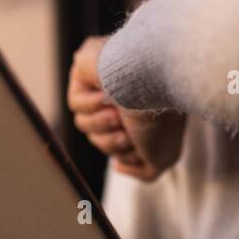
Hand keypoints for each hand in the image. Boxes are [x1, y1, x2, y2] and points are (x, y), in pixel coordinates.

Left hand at [68, 36, 185, 180]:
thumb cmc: (159, 119)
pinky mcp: (87, 68)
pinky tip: (106, 95)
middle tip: (130, 130)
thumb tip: (118, 166)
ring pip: (83, 123)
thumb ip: (144, 170)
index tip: (141, 145)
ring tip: (119, 113)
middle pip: (99, 138)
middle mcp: (126, 97)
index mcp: (143, 113)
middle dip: (113, 141)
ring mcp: (106, 82)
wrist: (154, 84)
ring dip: (102, 124)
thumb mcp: (163, 157)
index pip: (121, 146)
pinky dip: (91, 106)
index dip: (128, 153)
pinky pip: (75, 103)